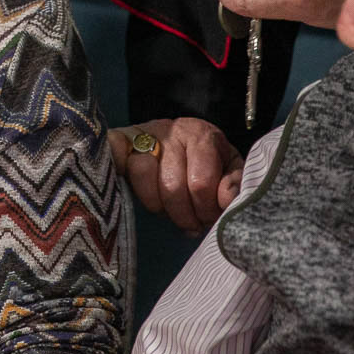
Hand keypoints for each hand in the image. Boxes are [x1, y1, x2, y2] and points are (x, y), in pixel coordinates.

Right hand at [108, 119, 243, 234]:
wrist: (169, 141)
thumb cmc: (202, 162)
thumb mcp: (226, 170)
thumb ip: (234, 183)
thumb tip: (227, 199)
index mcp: (202, 135)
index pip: (201, 182)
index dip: (206, 209)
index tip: (209, 218)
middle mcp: (172, 130)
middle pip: (172, 185)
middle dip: (185, 215)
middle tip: (192, 223)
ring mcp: (143, 134)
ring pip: (144, 176)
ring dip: (159, 207)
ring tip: (171, 213)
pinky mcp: (120, 140)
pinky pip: (119, 165)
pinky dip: (129, 185)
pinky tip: (146, 199)